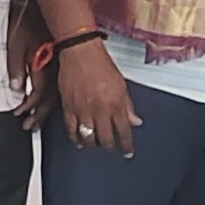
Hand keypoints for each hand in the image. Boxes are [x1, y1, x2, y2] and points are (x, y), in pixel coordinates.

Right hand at [48, 40, 139, 154]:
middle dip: (110, 147)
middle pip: (106, 138)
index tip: (128, 152)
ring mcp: (83, 110)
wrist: (80, 52)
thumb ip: (128, 106)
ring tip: (96, 144)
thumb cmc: (101, 64)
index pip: (124, 131)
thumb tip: (136, 121)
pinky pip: (72, 130)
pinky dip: (76, 138)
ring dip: (93, 144)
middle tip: (111, 149)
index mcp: (116, 104)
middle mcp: (100, 110)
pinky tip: (79, 142)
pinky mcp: (68, 108)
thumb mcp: (121, 84)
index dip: (126, 145)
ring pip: (88, 138)